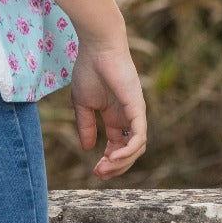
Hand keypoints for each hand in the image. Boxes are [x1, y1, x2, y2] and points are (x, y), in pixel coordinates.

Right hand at [70, 36, 146, 180]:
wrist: (97, 48)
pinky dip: (128, 151)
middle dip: (115, 167)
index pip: (118, 146)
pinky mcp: (137, 109)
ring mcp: (135, 113)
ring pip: (136, 148)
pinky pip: (138, 137)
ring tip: (105, 168)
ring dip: (122, 162)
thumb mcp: (82, 103)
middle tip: (99, 174)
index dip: (109, 161)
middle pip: (129, 151)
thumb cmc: (88, 69)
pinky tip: (113, 156)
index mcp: (115, 116)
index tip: (96, 171)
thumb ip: (86, 126)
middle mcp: (128, 117)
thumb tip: (89, 148)